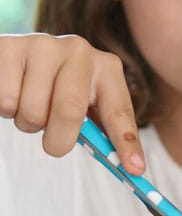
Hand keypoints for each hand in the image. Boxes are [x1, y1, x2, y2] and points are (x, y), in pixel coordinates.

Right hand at [0, 33, 145, 173]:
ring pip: (33, 111)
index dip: (126, 143)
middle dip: (58, 140)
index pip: (119, 111)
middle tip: (53, 144)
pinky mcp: (9, 48)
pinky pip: (6, 101)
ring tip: (31, 105)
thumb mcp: (87, 106)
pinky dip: (6, 110)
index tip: (134, 169)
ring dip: (28, 123)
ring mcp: (44, 45)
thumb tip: (131, 168)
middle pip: (69, 113)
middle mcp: (79, 50)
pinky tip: (14, 93)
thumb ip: (103, 132)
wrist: (20, 62)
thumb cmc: (58, 91)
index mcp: (106, 67)